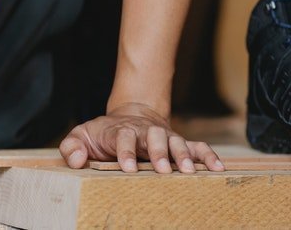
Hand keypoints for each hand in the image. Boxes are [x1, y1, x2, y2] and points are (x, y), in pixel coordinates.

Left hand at [59, 102, 224, 173]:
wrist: (127, 117)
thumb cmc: (101, 134)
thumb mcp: (80, 135)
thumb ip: (72, 146)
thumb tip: (77, 159)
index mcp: (121, 131)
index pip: (123, 138)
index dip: (125, 151)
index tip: (128, 168)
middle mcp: (145, 132)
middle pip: (154, 137)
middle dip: (159, 153)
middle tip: (163, 170)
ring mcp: (164, 136)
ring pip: (177, 141)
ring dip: (183, 155)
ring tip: (190, 172)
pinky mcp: (178, 142)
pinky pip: (197, 146)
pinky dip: (208, 155)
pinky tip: (218, 168)